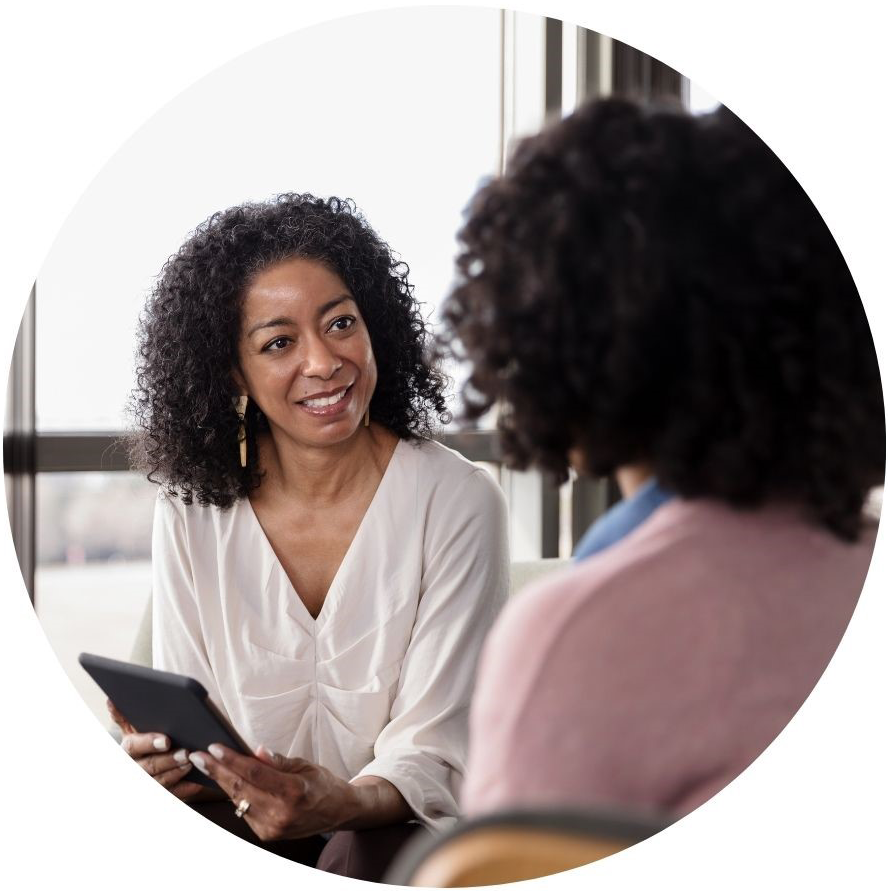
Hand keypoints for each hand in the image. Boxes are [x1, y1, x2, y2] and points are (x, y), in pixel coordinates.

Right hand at [107, 699, 203, 801]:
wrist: (147, 762)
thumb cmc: (145, 741)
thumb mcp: (135, 728)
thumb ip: (124, 716)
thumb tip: (111, 700)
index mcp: (127, 749)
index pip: (134, 746)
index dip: (149, 743)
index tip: (166, 740)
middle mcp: (132, 768)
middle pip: (149, 766)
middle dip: (168, 760)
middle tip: (186, 752)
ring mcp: (145, 784)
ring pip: (160, 782)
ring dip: (176, 773)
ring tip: (192, 763)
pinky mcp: (160, 796)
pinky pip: (171, 796)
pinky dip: (184, 789)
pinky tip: (196, 783)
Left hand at [188, 744, 358, 839]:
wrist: (337, 812)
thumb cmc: (322, 784)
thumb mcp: (305, 765)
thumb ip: (278, 761)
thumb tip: (256, 751)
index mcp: (293, 792)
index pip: (254, 773)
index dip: (231, 760)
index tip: (214, 748)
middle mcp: (281, 813)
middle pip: (240, 788)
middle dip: (216, 771)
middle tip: (198, 756)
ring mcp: (272, 827)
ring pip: (238, 800)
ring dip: (221, 782)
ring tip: (207, 765)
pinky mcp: (266, 834)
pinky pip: (244, 811)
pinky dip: (235, 794)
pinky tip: (226, 781)